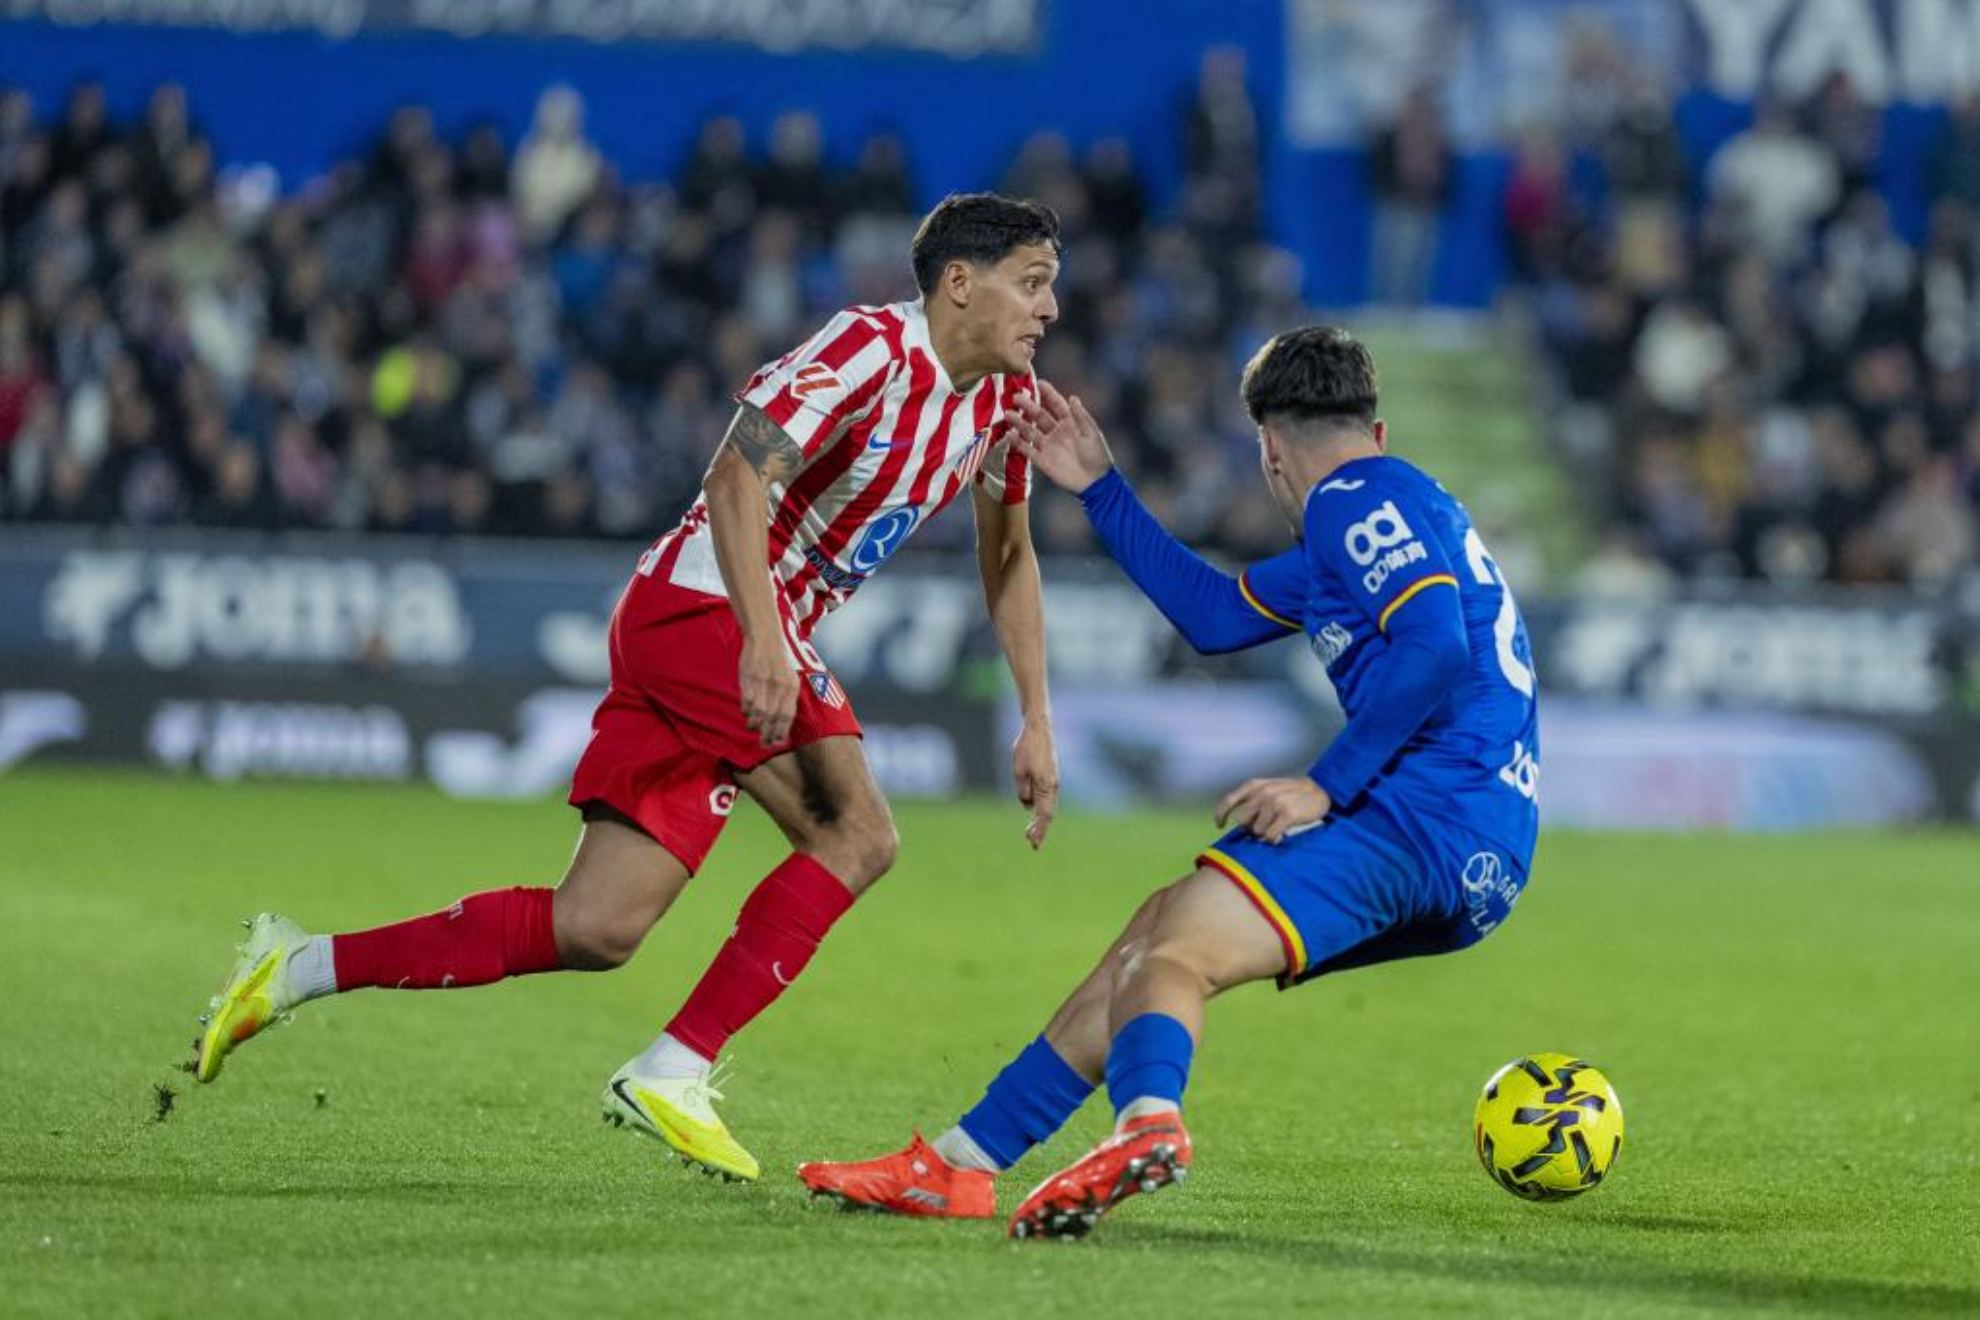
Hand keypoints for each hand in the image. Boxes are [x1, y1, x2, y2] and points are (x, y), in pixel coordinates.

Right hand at [738, 633, 798, 746]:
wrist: (765, 638)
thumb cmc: (778, 661)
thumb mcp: (790, 678)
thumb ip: (787, 698)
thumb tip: (782, 722)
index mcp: (791, 686)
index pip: (786, 715)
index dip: (781, 731)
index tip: (777, 742)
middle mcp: (778, 685)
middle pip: (771, 717)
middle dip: (767, 733)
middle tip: (764, 743)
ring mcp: (762, 681)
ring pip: (757, 711)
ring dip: (755, 723)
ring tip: (754, 728)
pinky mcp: (748, 678)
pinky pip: (746, 700)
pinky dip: (746, 710)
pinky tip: (747, 714)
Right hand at [1009, 380, 1113, 494]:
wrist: (1095, 483)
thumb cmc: (1098, 456)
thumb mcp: (1092, 434)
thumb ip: (1081, 416)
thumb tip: (1073, 397)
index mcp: (1071, 423)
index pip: (1056, 404)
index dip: (1048, 393)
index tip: (1037, 383)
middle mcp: (1057, 432)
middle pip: (1039, 415)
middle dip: (1028, 405)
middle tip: (1016, 396)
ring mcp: (1049, 446)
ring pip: (1030, 430)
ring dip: (1019, 422)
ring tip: (1008, 413)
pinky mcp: (1042, 460)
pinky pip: (1027, 449)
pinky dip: (1018, 442)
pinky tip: (1009, 434)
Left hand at [1011, 717, 1058, 849]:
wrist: (1038, 729)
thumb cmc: (1026, 748)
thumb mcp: (1018, 771)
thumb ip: (1023, 790)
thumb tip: (1027, 806)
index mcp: (1046, 786)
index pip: (1044, 815)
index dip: (1039, 830)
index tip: (1032, 843)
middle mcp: (1053, 786)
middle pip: (1048, 814)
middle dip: (1040, 829)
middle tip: (1031, 844)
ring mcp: (1053, 781)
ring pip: (1048, 806)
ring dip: (1040, 821)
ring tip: (1029, 833)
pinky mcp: (1050, 776)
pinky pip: (1046, 798)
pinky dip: (1040, 809)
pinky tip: (1033, 815)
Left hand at [1215, 777, 1331, 844]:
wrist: (1320, 791)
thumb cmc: (1291, 793)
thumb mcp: (1268, 789)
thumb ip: (1252, 801)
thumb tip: (1238, 824)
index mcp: (1255, 785)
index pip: (1229, 800)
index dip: (1221, 814)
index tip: (1220, 824)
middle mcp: (1263, 792)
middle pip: (1242, 821)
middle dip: (1251, 826)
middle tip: (1265, 825)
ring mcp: (1275, 803)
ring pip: (1257, 831)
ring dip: (1266, 832)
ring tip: (1278, 824)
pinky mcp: (1287, 814)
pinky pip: (1270, 836)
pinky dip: (1274, 838)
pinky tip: (1282, 832)